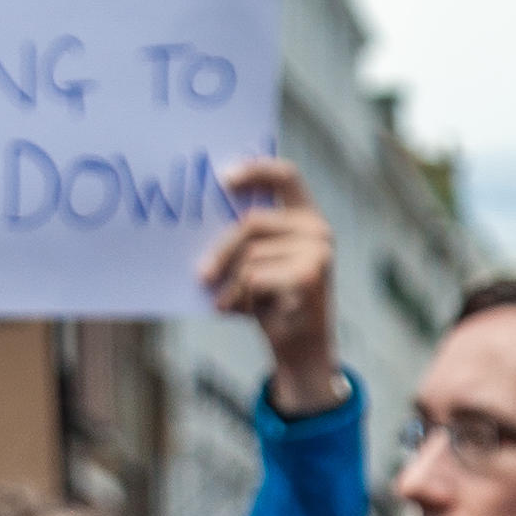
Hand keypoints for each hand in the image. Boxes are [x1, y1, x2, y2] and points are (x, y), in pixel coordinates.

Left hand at [199, 155, 343, 416]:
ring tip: (233, 301)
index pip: (285, 175)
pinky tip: (244, 311)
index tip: (223, 178)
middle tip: (201, 276)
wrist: (298, 346)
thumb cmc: (268, 300)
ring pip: (250, 254)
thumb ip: (242, 236)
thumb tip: (196, 216)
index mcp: (305, 216)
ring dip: (231, 284)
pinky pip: (254, 277)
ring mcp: (319, 251)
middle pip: (252, 222)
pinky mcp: (311, 275)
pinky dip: (239, 298)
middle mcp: (317, 229)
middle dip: (221, 250)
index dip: (256, 169)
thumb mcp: (254, 261)